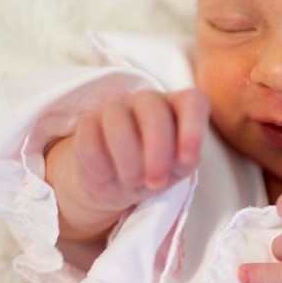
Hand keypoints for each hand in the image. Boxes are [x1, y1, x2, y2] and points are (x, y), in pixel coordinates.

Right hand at [46, 88, 209, 241]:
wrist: (119, 182)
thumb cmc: (157, 169)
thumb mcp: (178, 169)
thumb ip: (185, 159)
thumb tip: (185, 157)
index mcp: (179, 106)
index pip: (192, 101)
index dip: (192, 128)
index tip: (187, 159)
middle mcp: (149, 100)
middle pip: (154, 113)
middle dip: (157, 151)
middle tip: (156, 181)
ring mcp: (116, 107)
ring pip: (118, 125)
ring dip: (128, 160)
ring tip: (134, 181)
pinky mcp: (88, 121)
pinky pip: (90, 140)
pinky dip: (101, 165)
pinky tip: (108, 175)